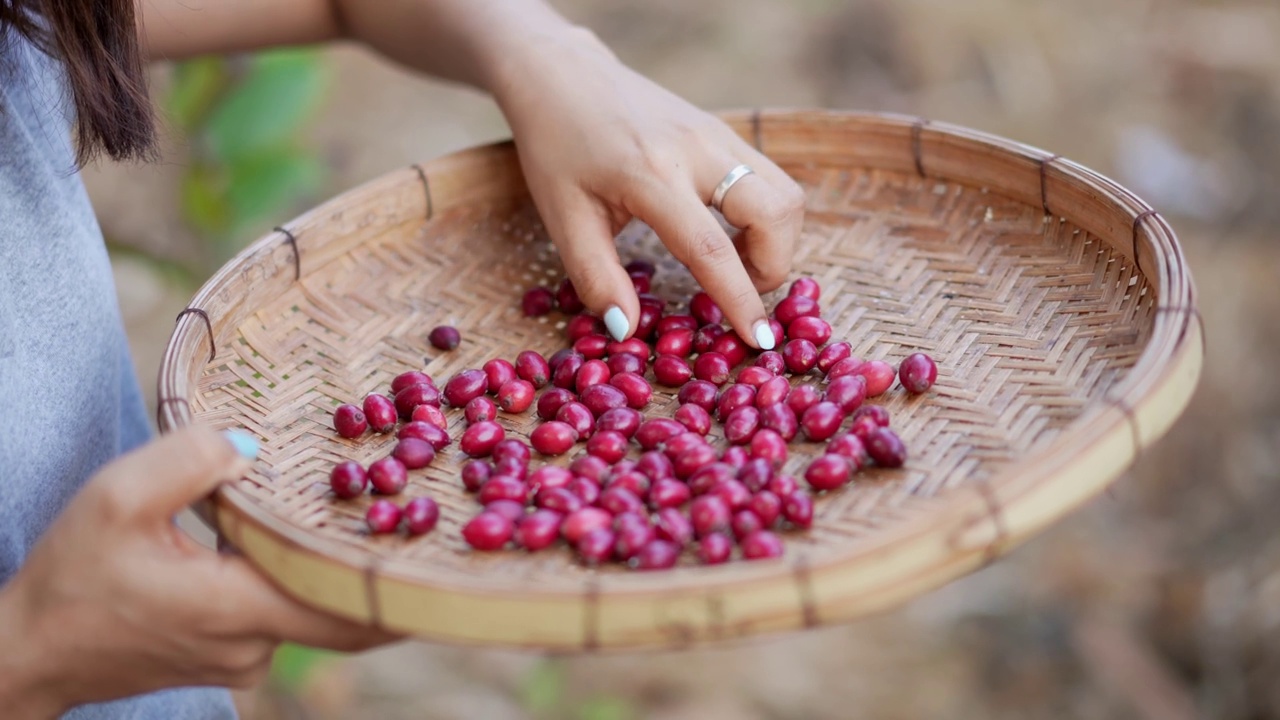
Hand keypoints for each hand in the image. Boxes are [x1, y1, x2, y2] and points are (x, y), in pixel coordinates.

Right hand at [0, 427, 397, 716]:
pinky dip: (302, 587)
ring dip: (340, 577)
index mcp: (237, 607)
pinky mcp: (230, 658)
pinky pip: (285, 620)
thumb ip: (188, 462)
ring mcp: (244, 659)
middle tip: (436, 537)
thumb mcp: (115, 500)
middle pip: (349, 619)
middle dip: (391, 581)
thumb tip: (253, 444)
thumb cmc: (71, 574)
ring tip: (381, 525)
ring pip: (314, 616)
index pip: (347, 609)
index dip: (400, 586)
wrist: (29, 652)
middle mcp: (255, 645)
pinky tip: (304, 544)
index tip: (445, 556)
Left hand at [489, 28, 805, 347]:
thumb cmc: (556, 149)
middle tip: (739, 292)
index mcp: (652, 175)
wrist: (562, 76)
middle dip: (773, 266)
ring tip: (735, 265)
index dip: (740, 300)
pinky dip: (766, 217)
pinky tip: (728, 234)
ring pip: (784, 193)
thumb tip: (628, 330)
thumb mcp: (562, 217)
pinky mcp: (724, 131)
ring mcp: (718, 134)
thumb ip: (597, 277)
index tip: (758, 340)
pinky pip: (769, 178)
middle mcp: (698, 149)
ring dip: (775, 240)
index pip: (712, 249)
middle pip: (775, 212)